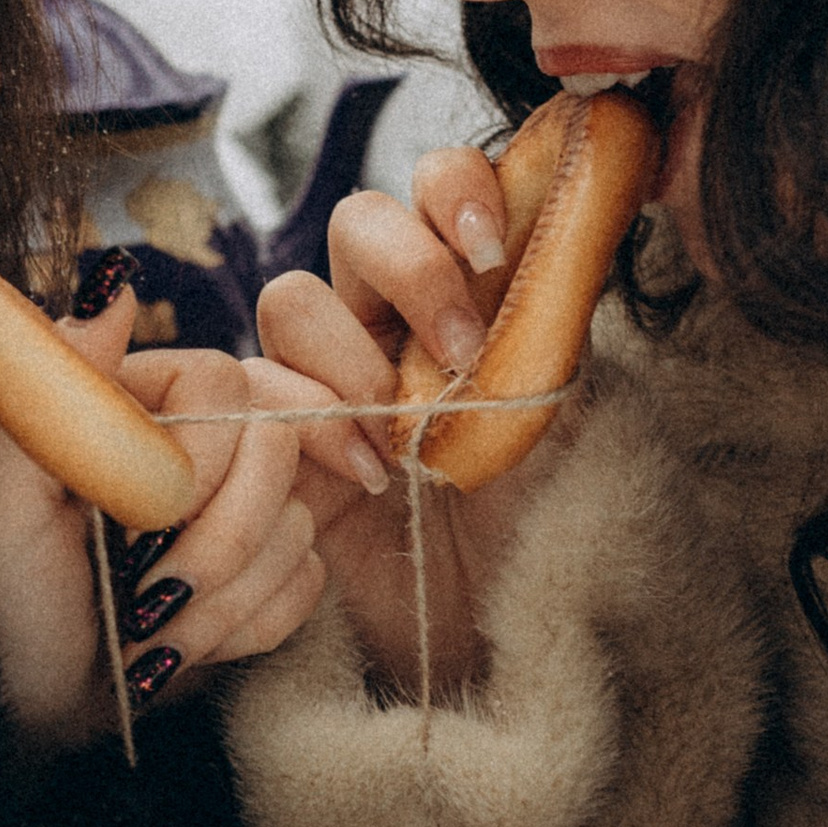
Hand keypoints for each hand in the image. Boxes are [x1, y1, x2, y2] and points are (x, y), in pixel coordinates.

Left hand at [0, 268, 323, 740]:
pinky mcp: (267, 575)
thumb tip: (110, 282)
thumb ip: (56, 388)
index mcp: (138, 404)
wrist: (30, 708)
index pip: (232, 383)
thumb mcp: (4, 499)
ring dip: (220, 598)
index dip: (207, 458)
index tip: (158, 514)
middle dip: (219, 541)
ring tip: (147, 627)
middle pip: (282, 451)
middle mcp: (199, 446)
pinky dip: (245, 626)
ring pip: (298, 526)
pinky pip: (309, 582)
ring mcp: (239, 510)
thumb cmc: (5, 605)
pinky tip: (184, 641)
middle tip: (145, 589)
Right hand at [252, 148, 562, 696]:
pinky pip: (253, 388)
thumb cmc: (545, 529)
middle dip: (406, 265)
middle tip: (456, 348)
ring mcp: (330, 378)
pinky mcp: (277, 442)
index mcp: (471, 294)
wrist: (501, 636)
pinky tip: (365, 476)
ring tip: (405, 433)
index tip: (492, 245)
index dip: (454, 190)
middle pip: (360, 221)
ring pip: (294, 298)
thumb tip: (568, 218)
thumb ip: (555, 317)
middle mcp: (394, 321)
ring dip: (349, 353)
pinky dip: (308, 419)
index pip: (444, 191)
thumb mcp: (574, 413)